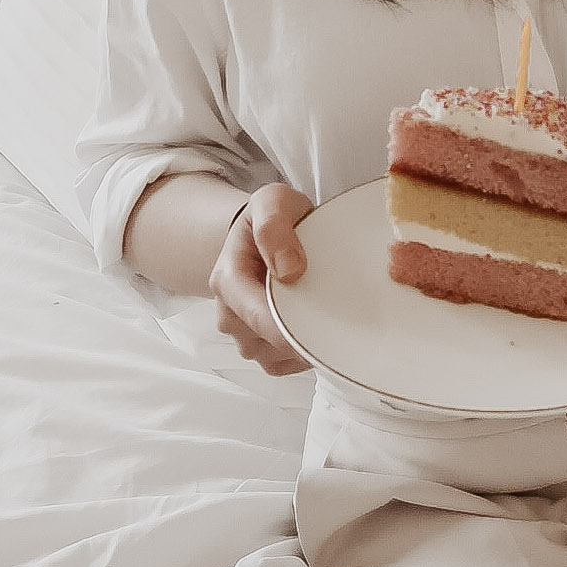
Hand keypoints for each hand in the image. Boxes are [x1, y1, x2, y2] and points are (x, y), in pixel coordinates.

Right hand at [208, 182, 314, 375]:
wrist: (265, 233)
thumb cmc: (270, 219)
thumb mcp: (272, 202)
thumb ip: (274, 227)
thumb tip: (289, 269)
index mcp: (228, 281)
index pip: (260, 318)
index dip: (294, 328)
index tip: (329, 323)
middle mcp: (229, 314)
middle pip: (269, 342)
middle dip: (304, 334)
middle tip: (338, 310)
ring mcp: (242, 335)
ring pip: (277, 357)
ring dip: (303, 343)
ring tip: (323, 309)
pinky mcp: (258, 347)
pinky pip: (283, 364)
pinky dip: (302, 352)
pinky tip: (314, 325)